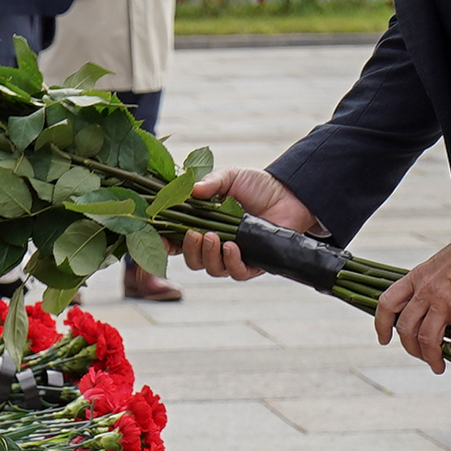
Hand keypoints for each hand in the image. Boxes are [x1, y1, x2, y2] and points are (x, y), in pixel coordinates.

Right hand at [178, 169, 322, 279]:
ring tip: (214, 237)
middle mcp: (217, 245)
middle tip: (194, 234)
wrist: (290, 194)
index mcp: (204, 226)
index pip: (178, 241)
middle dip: (190, 250)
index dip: (166, 242)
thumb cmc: (257, 186)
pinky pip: (237, 273)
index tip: (160, 236)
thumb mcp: (230, 177)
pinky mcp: (254, 264)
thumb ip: (210, 183)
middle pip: (193, 260)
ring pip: (212, 269)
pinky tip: (232, 248)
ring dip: (209, 256)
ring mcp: (235, 256)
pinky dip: (231, 262)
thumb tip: (191, 190)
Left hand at [375, 239, 450, 377]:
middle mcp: (425, 292)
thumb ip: (429, 283)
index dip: (381, 324)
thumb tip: (429, 302)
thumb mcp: (438, 263)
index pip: (387, 303)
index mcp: (416, 278)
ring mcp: (443, 303)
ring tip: (438, 367)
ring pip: (427, 340)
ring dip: (431, 358)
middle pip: (406, 328)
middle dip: (411, 348)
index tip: (384, 338)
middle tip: (422, 357)